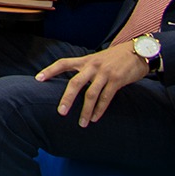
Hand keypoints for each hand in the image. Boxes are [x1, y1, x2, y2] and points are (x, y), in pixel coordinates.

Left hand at [37, 42, 151, 126]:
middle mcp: (92, 66)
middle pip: (75, 83)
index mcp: (85, 61)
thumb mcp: (96, 60)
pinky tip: (95, 118)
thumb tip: (73, 84)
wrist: (137, 52)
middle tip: (61, 112)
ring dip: (86, 110)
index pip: (63, 63)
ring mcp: (105, 73)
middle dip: (67, 98)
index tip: (38, 79)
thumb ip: (85, 69)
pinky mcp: (117, 80)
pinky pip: (106, 97)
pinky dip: (100, 109)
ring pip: (91, 94)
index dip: (50, 70)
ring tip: (82, 123)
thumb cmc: (114, 58)